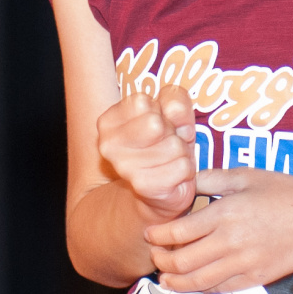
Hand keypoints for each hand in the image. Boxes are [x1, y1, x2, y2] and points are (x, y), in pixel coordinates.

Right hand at [97, 85, 196, 225]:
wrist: (157, 195)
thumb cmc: (164, 146)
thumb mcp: (170, 113)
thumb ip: (174, 98)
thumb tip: (173, 112)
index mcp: (107, 122)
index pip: (142, 102)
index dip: (160, 111)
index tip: (157, 126)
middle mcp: (108, 145)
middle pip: (157, 122)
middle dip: (171, 132)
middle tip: (165, 144)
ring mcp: (124, 167)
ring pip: (173, 145)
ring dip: (180, 152)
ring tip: (170, 160)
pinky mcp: (145, 187)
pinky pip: (182, 166)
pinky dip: (185, 170)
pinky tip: (174, 176)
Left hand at [144, 167, 292, 292]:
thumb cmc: (286, 192)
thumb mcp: (248, 176)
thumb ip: (212, 177)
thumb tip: (184, 179)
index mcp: (225, 214)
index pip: (177, 232)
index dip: (157, 236)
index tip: (150, 233)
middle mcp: (229, 243)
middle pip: (181, 261)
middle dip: (160, 260)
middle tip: (154, 254)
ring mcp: (242, 265)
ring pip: (196, 282)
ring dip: (174, 280)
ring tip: (165, 274)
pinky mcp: (254, 280)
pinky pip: (218, 289)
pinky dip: (199, 288)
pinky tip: (192, 282)